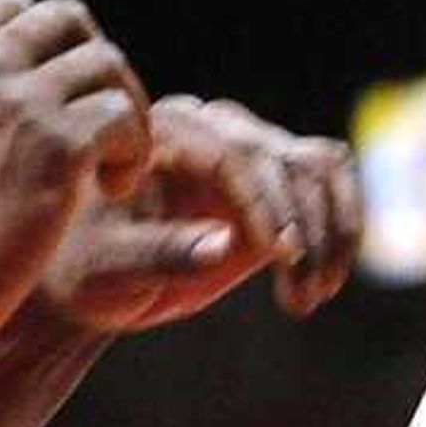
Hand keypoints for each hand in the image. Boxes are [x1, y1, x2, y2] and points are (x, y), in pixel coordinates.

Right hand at [0, 0, 229, 350]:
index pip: (10, 9)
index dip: (49, 46)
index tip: (60, 97)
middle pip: (65, 20)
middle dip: (95, 65)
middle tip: (103, 122)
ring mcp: (16, 102)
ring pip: (105, 63)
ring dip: (123, 108)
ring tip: (113, 165)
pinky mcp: (58, 144)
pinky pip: (121, 115)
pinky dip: (132, 147)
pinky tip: (115, 188)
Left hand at [43, 95, 362, 331]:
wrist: (90, 281)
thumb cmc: (84, 272)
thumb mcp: (106, 272)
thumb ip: (159, 254)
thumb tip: (224, 243)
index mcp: (161, 133)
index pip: (232, 154)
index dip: (265, 203)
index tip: (281, 255)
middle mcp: (211, 129)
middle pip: (283, 159)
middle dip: (302, 229)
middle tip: (303, 296)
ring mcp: (247, 151)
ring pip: (317, 167)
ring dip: (329, 233)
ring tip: (309, 297)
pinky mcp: (273, 182)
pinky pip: (330, 181)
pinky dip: (341, 226)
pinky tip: (325, 280)